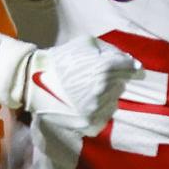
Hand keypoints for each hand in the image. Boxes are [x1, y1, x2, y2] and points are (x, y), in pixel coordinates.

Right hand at [0, 32, 140, 130]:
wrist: (34, 81)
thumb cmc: (62, 59)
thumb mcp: (87, 43)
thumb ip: (112, 51)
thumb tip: (133, 63)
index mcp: (105, 68)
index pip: (131, 69)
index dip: (133, 68)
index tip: (134, 70)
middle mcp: (104, 90)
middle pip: (122, 85)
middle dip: (113, 80)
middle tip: (94, 77)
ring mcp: (97, 109)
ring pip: (114, 101)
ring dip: (106, 95)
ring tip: (87, 90)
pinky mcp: (90, 124)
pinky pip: (105, 116)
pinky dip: (99, 110)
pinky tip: (86, 103)